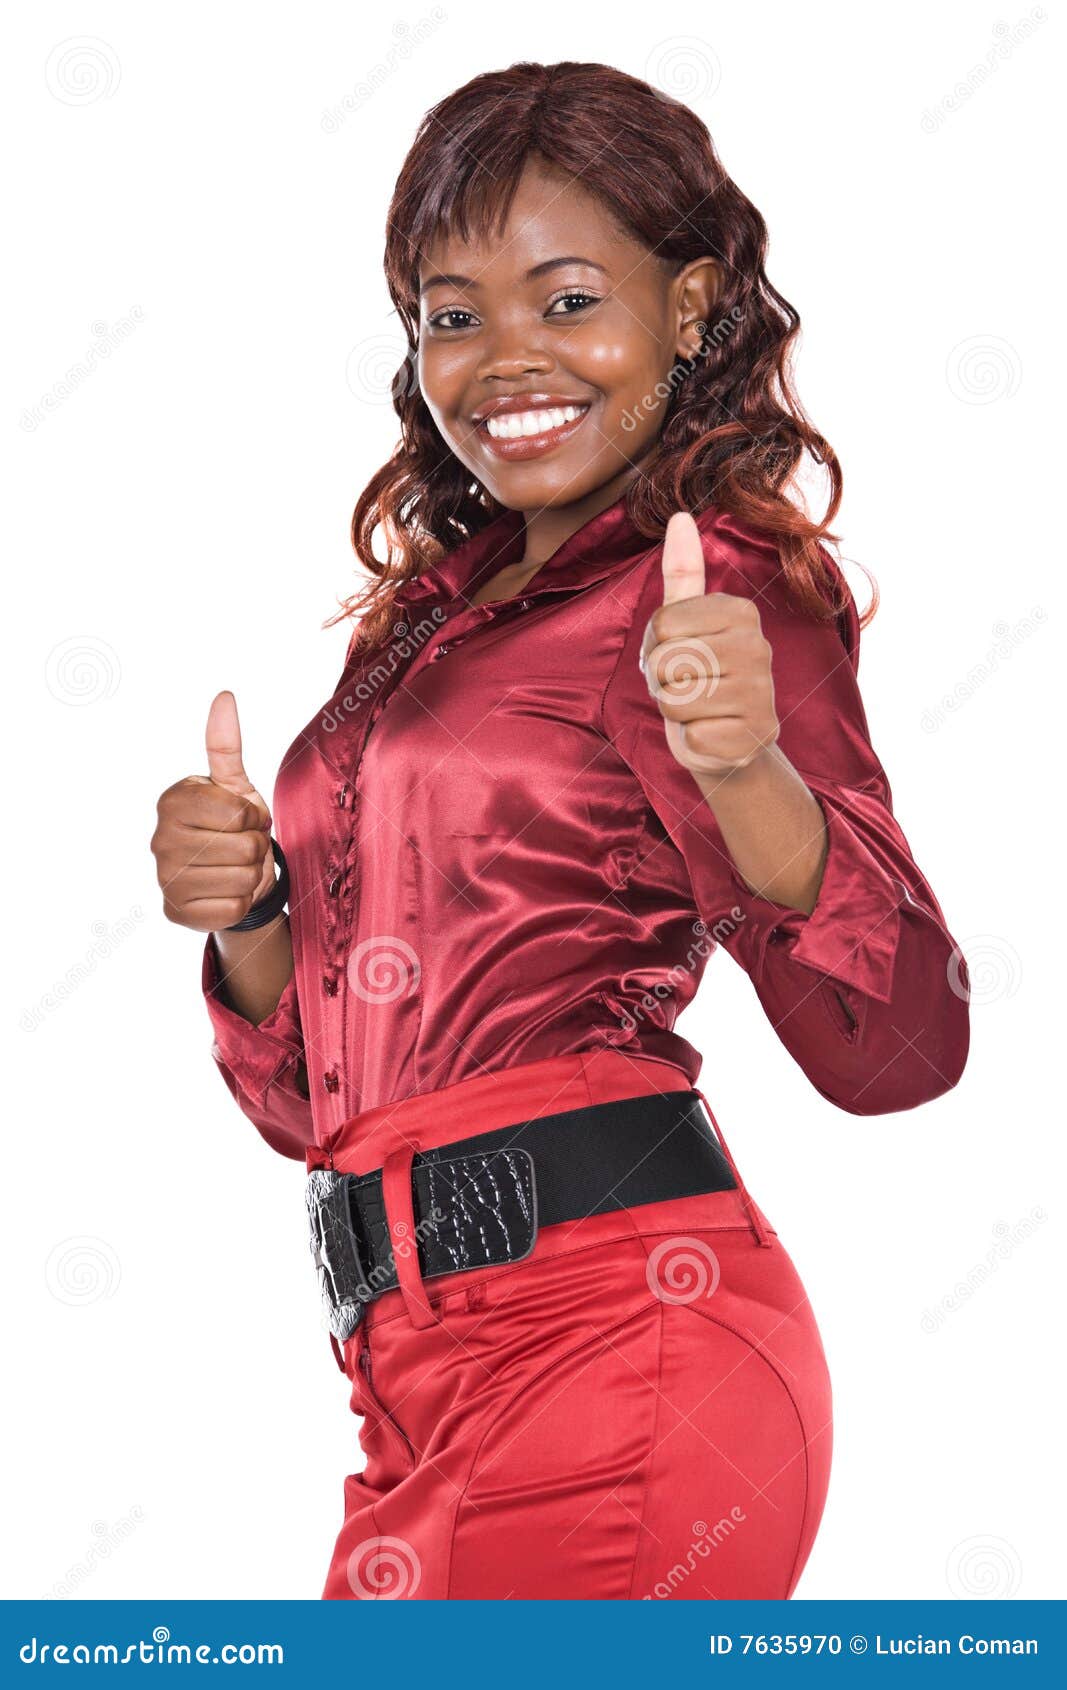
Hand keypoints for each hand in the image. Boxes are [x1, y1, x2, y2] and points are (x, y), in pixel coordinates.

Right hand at [150, 690, 276, 932]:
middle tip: (241, 845)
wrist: (229, 874)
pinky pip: (232, 908)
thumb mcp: (234, 785)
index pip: (239, 813)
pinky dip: (239, 902)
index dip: (255, 817)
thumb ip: (226, 745)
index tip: (244, 818)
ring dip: (250, 875)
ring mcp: (164, 878)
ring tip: (235, 867)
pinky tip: (225, 892)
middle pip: (244, 848)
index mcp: (172, 802)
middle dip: (255, 847)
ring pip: (241, 880)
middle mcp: (159, 840)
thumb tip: (224, 697)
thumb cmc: (232, 824)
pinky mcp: (175, 912)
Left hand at [640, 511, 779, 776]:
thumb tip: (679, 516)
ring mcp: (762, 692)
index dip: (654, 647)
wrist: (729, 743)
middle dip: (662, 681)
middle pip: (665, 661)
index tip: (677, 656)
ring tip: (697, 709)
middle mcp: (758, 647)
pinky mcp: (756, 735)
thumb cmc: (699, 678)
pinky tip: (711, 733)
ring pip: (675, 699)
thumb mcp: (686, 624)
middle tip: (685, 687)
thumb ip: (683, 573)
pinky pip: (692, 735)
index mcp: (741, 612)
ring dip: (675, 711)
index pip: (661, 624)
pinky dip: (692, 740)